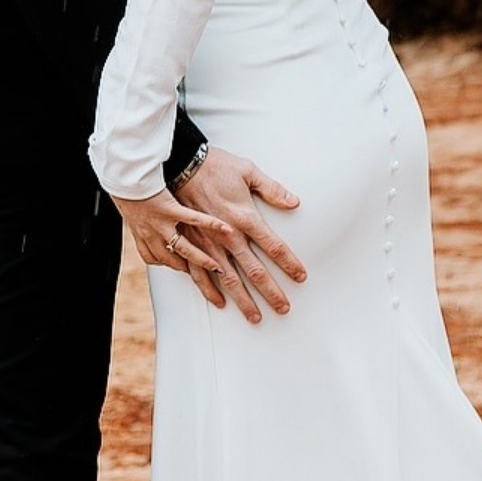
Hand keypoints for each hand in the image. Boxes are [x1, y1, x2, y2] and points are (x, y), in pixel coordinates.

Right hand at [115, 146, 304, 323]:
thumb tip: (293, 202)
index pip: (274, 246)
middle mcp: (229, 236)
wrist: (180, 164)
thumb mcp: (247, 170)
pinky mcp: (191, 244)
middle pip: (255, 271)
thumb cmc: (215, 166)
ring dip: (243, 300)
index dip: (289, 263)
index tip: (301, 276)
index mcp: (245, 217)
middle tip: (283, 308)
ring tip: (254, 317)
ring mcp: (209, 243)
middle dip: (271, 292)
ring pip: (229, 279)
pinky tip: (219, 303)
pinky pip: (200, 274)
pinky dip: (210, 291)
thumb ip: (271, 189)